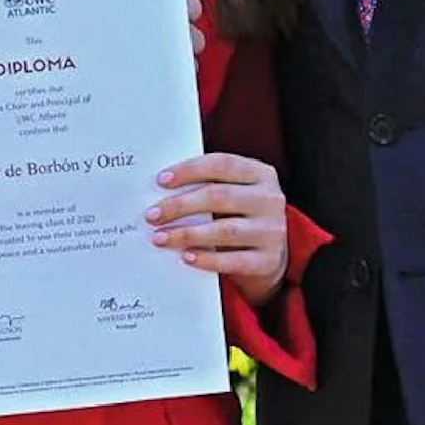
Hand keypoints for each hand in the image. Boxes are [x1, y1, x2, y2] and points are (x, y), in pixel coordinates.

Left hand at [145, 152, 288, 305]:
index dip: (189, 170)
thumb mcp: (232, 192)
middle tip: (152, 215)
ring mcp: (272, 231)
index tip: (161, 180)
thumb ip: (207, 185)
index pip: (222, 164)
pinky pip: (233, 261)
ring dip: (187, 234)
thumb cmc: (238, 215)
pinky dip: (206, 259)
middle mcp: (270, 199)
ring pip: (225, 230)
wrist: (269, 255)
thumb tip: (160, 188)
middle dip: (180, 205)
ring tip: (160, 237)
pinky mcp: (268, 261)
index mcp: (260, 174)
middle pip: (219, 196)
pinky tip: (185, 257)